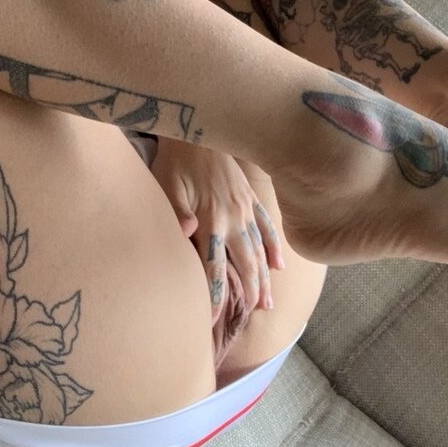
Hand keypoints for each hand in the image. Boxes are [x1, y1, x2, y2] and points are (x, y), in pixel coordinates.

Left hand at [149, 137, 284, 322]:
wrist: (199, 128)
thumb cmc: (176, 159)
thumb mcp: (168, 185)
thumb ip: (178, 212)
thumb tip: (187, 234)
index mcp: (211, 219)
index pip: (215, 266)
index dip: (215, 294)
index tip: (212, 319)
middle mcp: (233, 218)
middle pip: (245, 264)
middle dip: (249, 293)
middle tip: (253, 318)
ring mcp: (245, 208)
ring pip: (259, 250)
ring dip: (265, 278)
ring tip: (268, 304)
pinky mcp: (250, 197)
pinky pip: (267, 226)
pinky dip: (273, 247)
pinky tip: (279, 266)